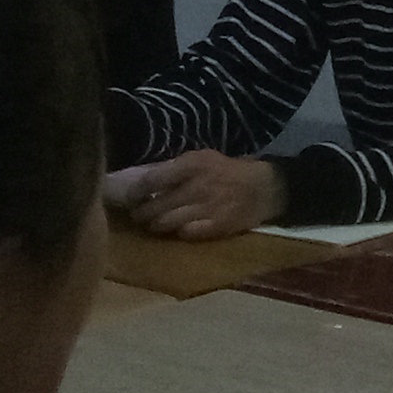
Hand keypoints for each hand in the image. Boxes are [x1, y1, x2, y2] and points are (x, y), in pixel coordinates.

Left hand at [105, 151, 282, 241]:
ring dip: (154, 225)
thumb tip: (146, 180)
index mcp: (193, 165)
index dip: (136, 192)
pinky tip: (176, 229)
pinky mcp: (215, 227)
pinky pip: (185, 234)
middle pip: (156, 206)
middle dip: (141, 213)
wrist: (263, 188)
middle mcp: (197, 186)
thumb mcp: (203, 158)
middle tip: (137, 215)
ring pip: (166, 223)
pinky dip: (177, 232)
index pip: (152, 181)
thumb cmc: (227, 171)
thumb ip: (177, 168)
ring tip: (151, 224)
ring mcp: (206, 208)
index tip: (130, 198)